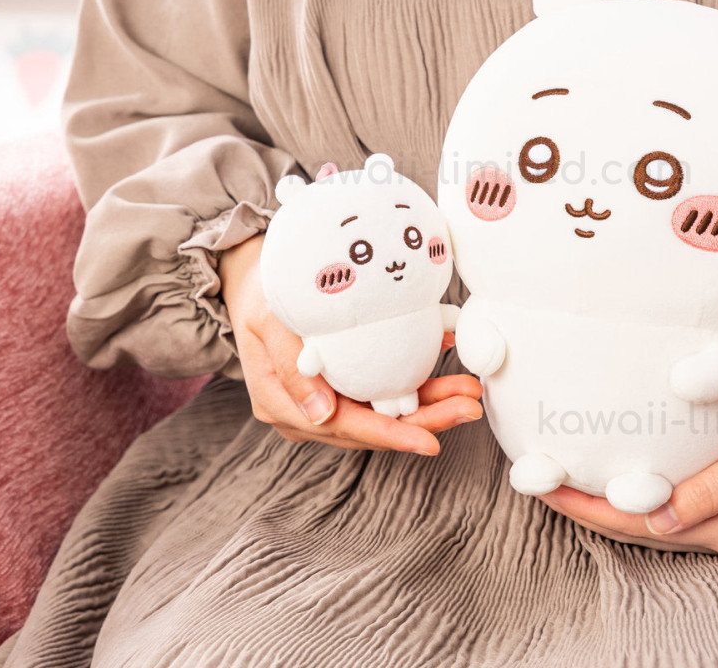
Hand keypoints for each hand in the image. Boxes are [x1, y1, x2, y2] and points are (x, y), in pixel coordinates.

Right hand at [218, 233, 482, 453]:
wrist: (249, 275)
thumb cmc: (259, 293)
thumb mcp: (268, 319)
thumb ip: (290, 365)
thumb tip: (321, 415)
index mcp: (282, 404)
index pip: (345, 427)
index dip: (390, 436)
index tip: (430, 442)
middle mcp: (307, 410)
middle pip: (373, 424)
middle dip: (426, 419)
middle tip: (469, 406)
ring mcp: (326, 397)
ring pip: (385, 409)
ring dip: (430, 402)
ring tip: (468, 392)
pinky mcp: (343, 380)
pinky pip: (384, 388)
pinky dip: (417, 380)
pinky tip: (447, 368)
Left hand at [536, 407, 717, 553]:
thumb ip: (711, 491)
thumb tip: (657, 518)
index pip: (632, 524)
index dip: (584, 508)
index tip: (544, 486)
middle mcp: (711, 526)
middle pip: (629, 522)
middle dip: (581, 504)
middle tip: (537, 477)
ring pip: (643, 511)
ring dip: (602, 496)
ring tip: (564, 472)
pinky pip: (666, 495)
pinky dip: (634, 484)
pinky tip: (619, 466)